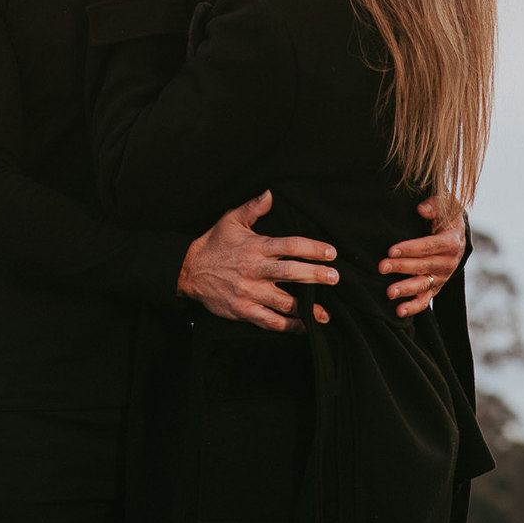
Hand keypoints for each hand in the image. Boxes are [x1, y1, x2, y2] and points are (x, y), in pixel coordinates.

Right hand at [177, 191, 337, 334]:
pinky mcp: (243, 311)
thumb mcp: (231, 220)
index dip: (313, 249)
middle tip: (335, 278)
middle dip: (316, 276)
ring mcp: (249, 293)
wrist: (188, 271)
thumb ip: (253, 208)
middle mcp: (255, 270)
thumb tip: (270, 194)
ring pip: (284, 302)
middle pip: (292, 273)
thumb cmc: (213, 243)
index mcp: (256, 247)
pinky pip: (270, 322)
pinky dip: (289, 327)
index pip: (290, 246)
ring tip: (327, 313)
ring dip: (308, 308)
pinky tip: (304, 328)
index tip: (330, 252)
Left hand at [379, 199, 465, 317]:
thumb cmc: (446, 215)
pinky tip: (399, 311)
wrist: (457, 232)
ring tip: (389, 292)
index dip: (410, 249)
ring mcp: (442, 277)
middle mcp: (449, 262)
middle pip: (423, 266)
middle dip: (401, 267)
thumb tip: (421, 209)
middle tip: (382, 267)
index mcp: (451, 242)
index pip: (428, 246)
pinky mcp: (436, 287)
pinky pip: (426, 300)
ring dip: (406, 289)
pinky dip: (413, 307)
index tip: (391, 250)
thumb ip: (433, 205)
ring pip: (423, 285)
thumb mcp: (445, 204)